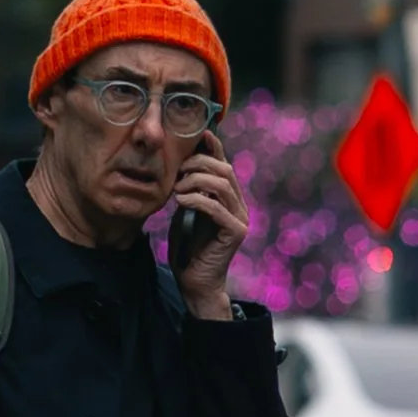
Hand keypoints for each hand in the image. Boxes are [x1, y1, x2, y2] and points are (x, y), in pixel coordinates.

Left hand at [170, 130, 249, 321]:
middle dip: (198, 163)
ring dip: (196, 180)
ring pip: (223, 184)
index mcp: (229, 197)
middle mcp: (239, 204)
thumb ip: (188, 190)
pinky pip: (217, 207)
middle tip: (176, 171)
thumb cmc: (187, 247)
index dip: (213, 147)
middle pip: (224, 169)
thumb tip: (179, 166)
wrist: (194, 281)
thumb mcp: (184, 212)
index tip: (196, 135)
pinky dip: (197, 200)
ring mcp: (240, 218)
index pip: (224, 164)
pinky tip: (180, 202)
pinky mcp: (235, 232)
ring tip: (176, 189)